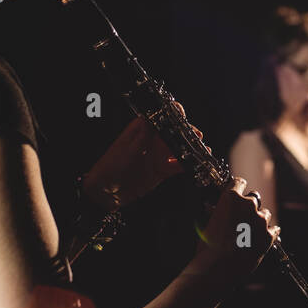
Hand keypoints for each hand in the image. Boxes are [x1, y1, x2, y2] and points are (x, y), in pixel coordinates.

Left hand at [80, 108, 195, 211]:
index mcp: (141, 130)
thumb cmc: (110, 168)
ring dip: (191, 148)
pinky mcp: (161, 169)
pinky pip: (177, 165)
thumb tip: (150, 120)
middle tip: (197, 136)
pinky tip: (197, 163)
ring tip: (203, 149)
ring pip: (178, 148)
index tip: (182, 116)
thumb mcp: (126, 151)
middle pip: (173, 132)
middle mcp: (151, 140)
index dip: (172, 114)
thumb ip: (141, 138)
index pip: (159, 117)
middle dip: (186, 132)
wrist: (105, 192)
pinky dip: (188, 164)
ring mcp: (157, 155)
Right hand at [191, 176, 279, 280]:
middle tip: (242, 218)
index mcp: (231, 198)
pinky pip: (274, 229)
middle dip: (249, 206)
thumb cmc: (207, 247)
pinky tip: (261, 237)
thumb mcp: (207, 223)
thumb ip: (215, 211)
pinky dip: (268, 232)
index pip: (239, 182)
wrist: (217, 269)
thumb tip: (213, 208)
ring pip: (265, 214)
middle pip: (254, 198)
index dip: (238, 188)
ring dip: (259, 220)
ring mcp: (261, 220)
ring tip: (249, 232)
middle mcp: (248, 205)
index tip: (238, 191)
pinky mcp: (269, 236)